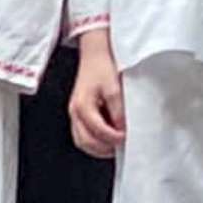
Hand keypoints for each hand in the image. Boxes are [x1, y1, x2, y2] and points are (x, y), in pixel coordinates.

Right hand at [68, 30, 124, 158]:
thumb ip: (119, 111)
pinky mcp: (78, 113)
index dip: (114, 138)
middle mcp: (75, 112)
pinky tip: (107, 139)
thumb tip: (123, 129)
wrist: (95, 54)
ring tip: (115, 145)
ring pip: (82, 142)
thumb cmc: (102, 67)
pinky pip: (82, 135)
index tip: (127, 138)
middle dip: (105, 148)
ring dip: (98, 147)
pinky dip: (94, 142)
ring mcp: (74, 114)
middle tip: (122, 146)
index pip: (98, 131)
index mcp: (82, 106)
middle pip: (86, 142)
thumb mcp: (115, 88)